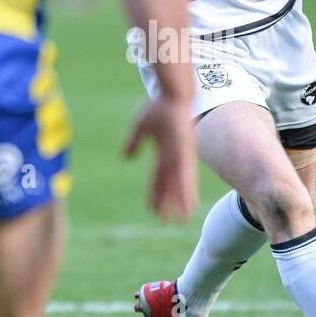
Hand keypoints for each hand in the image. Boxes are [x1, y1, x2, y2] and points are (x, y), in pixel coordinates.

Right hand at [123, 96, 197, 221]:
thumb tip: (125, 157)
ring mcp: (181, 156)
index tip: (151, 208)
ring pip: (180, 185)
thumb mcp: (140, 127)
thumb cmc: (159, 107)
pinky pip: (185, 177)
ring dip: (179, 203)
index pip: (157, 178)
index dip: (154, 194)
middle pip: (169, 186)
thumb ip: (134, 143)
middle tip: (165, 221)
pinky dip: (186, 191)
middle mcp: (175, 157)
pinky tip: (190, 203)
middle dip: (167, 204)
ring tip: (182, 220)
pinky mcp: (185, 153)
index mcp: (164, 152)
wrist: (174, 95)